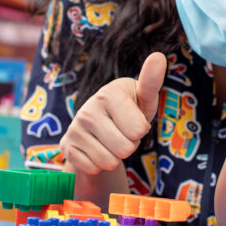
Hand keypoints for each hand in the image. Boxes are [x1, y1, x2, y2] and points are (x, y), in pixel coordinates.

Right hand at [59, 52, 166, 174]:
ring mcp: (74, 128)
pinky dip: (99, 164)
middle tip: (121, 132)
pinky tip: (96, 148)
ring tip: (110, 140)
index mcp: (109, 94)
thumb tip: (159, 56)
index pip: (139, 131)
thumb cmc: (129, 110)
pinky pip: (93, 168)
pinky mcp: (66, 146)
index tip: (133, 119)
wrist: (101, 125)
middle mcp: (88, 109)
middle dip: (129, 146)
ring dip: (114, 156)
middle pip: (125, 149)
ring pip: (108, 162)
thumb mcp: (143, 97)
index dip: (141, 130)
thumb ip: (151, 81)